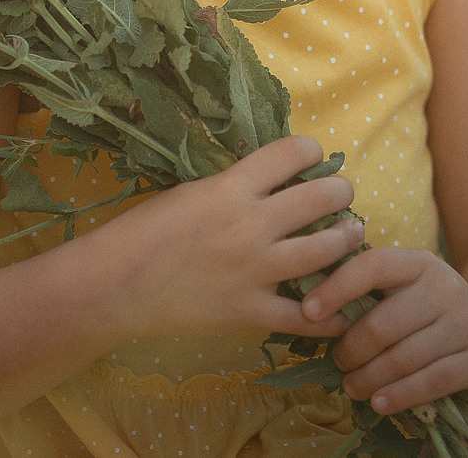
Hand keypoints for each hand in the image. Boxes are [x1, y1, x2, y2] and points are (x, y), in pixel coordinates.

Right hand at [91, 134, 363, 342]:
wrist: (114, 285)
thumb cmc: (141, 231)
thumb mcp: (188, 191)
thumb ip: (229, 186)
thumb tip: (265, 177)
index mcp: (230, 187)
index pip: (290, 153)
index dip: (310, 150)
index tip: (314, 157)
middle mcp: (250, 224)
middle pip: (320, 198)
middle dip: (341, 192)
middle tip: (342, 195)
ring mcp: (254, 270)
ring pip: (325, 251)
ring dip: (346, 240)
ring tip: (352, 236)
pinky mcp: (250, 311)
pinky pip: (304, 317)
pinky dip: (329, 315)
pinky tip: (341, 310)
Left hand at [303, 246, 467, 413]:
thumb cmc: (434, 309)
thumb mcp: (410, 286)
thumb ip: (371, 289)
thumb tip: (309, 305)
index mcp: (420, 263)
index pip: (372, 266)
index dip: (336, 287)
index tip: (308, 311)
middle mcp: (445, 288)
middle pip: (383, 323)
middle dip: (351, 349)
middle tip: (337, 361)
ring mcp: (465, 325)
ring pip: (403, 358)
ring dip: (369, 377)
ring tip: (351, 386)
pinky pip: (430, 382)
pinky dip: (399, 395)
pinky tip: (379, 402)